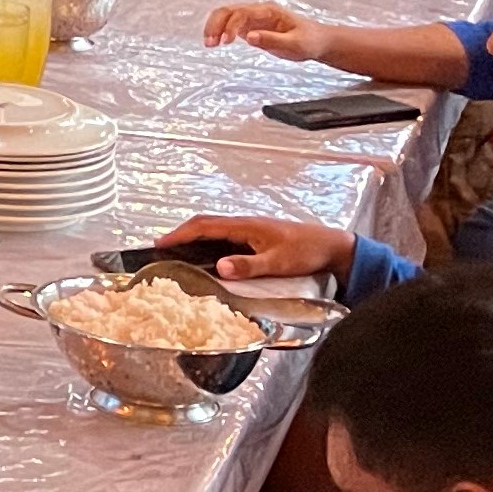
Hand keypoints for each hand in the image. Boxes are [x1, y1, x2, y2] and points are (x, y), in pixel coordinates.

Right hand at [153, 210, 354, 283]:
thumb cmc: (307, 252)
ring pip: (214, 230)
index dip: (180, 234)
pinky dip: (208, 243)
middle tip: (160, 248)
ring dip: (193, 238)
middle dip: (181, 234)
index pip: (204, 226)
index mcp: (245, 226)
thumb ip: (249, 265)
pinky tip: (207, 256)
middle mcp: (244, 224)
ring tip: (177, 252)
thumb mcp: (278, 262)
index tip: (159, 243)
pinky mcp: (256, 238)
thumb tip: (219, 267)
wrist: (333, 247)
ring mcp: (250, 230)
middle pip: (204, 225)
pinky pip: (224, 237)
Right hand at [204, 0, 335, 63]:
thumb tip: (248, 37)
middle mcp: (258, 11)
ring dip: (214, 28)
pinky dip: (220, 32)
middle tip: (209, 43)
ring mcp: (253, 19)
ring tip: (209, 44)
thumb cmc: (310, 41)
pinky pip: (230, 26)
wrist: (318, 42)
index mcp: (268, 11)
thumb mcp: (295, 44)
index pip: (242, 13)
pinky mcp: (251, 28)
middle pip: (228, 10)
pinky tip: (215, 42)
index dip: (230, 26)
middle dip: (215, 24)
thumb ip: (272, 40)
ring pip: (226, 16)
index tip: (225, 42)